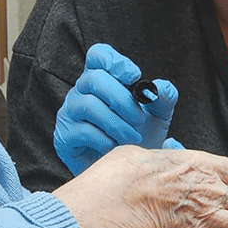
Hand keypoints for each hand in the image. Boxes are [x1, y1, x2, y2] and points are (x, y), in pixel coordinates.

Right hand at [54, 43, 178, 174]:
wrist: (124, 171)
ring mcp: (69, 113)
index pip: (98, 56)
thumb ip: (162, 98)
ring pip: (89, 105)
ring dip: (117, 123)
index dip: (114, 61)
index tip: (135, 77)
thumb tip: (161, 88)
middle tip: (140, 119)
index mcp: (101, 79)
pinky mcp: (64, 136)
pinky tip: (115, 149)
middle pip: (94, 78)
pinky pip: (83, 131)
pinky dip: (105, 140)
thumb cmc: (137, 137)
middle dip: (122, 99)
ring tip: (133, 138)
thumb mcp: (157, 116)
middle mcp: (81, 91)